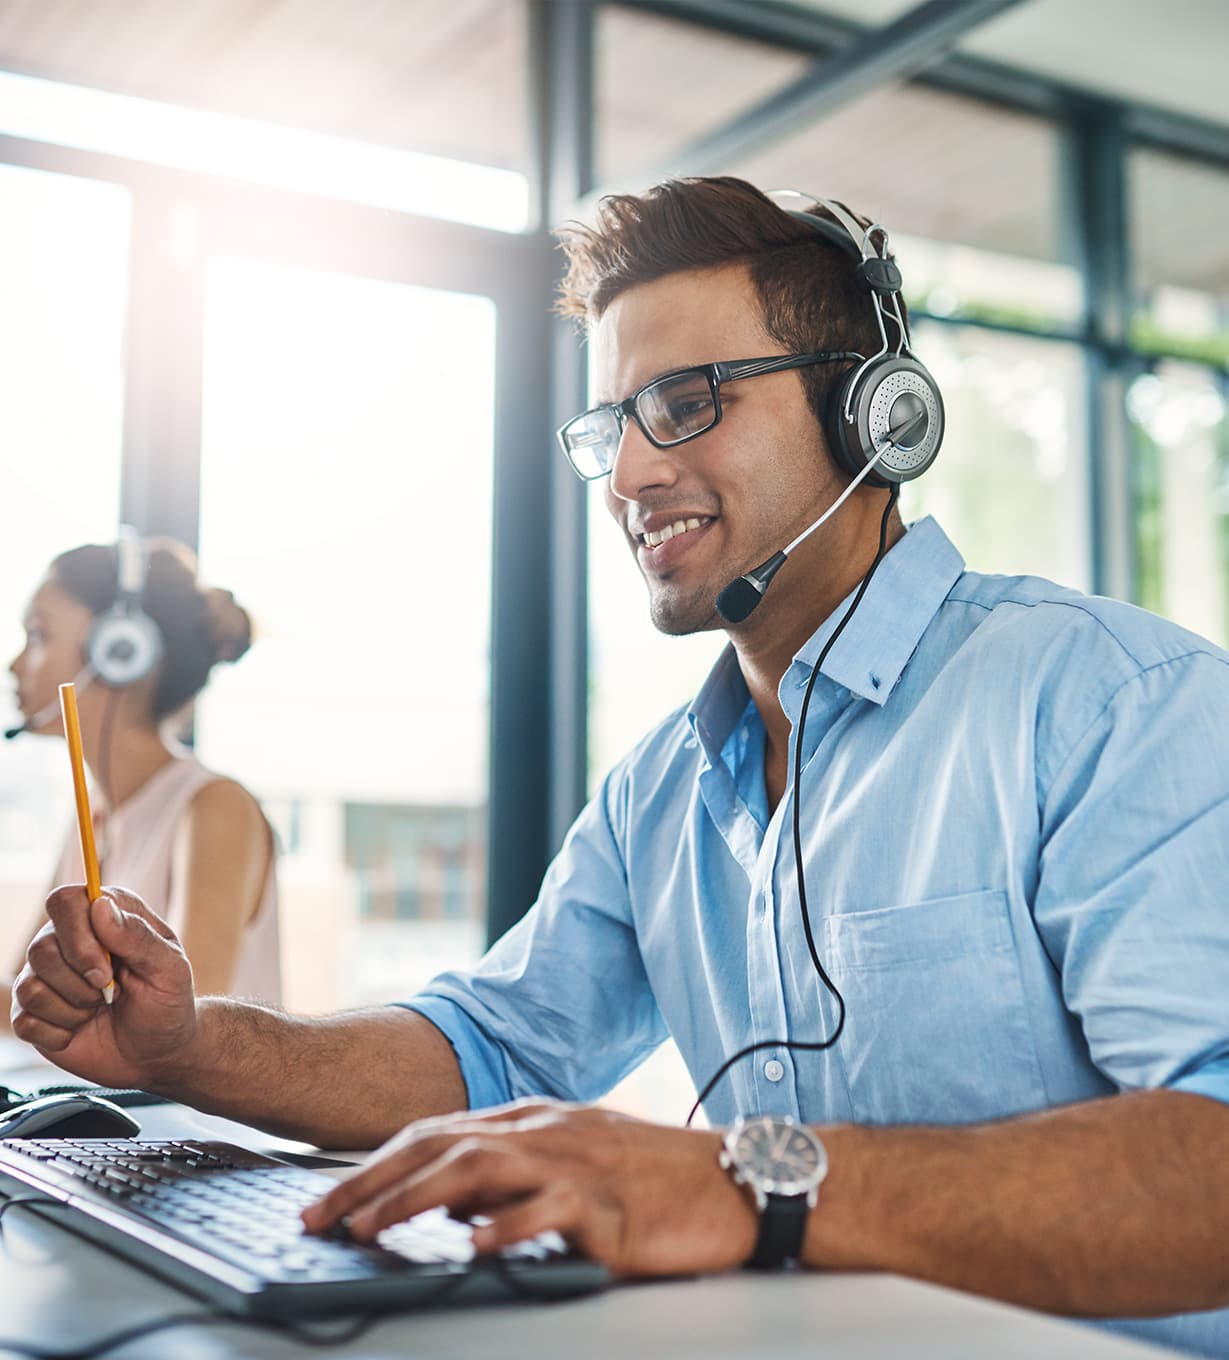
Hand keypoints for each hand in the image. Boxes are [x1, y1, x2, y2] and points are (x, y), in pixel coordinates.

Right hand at [11, 885, 197, 1090]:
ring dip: (74, 1009)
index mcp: (104, 916)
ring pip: (30, 986)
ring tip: (100, 1009)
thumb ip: (138, 936)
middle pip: (40, 947)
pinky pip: (26, 1020)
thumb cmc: (167, 1003)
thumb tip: (100, 905)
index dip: (77, 935)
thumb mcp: (170, 969)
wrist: (157, 1051)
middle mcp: (68, 940)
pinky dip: (60, 1033)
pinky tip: (81, 1029)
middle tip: (112, 993)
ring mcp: (46, 977)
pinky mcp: (32, 1012)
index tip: (105, 969)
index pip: (65, 901)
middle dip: (80, 982)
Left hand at [301, 1100, 757, 1277]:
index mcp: (535, 1119)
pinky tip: (471, 1247)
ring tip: (369, 1230)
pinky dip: (506, 1227)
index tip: (329, 1199)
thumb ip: (514, 1174)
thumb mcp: (576, 1160)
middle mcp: (546, 1130)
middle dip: (371, 1182)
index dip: (377, 1165)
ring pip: (478, 1168)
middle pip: (441, 1146)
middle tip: (318, 1218)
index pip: (437, 1133)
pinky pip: (548, 1211)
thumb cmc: (656, 1175)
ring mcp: (575, 1162)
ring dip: (415, 1199)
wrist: (736, 1179)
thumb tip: (449, 1203)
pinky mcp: (608, 1204)